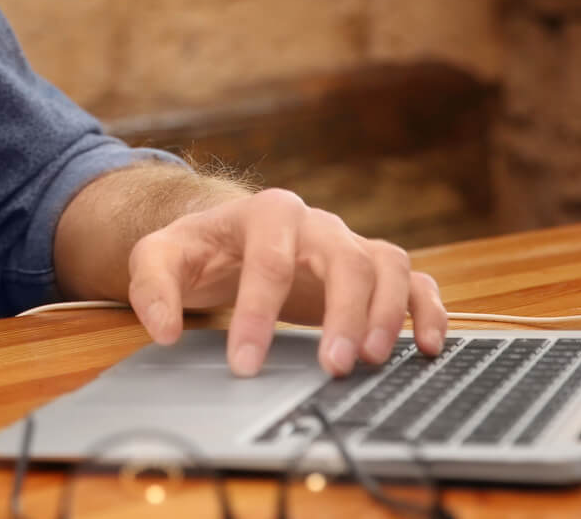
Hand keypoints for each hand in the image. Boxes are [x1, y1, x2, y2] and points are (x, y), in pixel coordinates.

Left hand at [125, 188, 446, 377]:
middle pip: (345, 259)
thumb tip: (163, 330)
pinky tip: (426, 348)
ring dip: (386, 314)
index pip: (269, 261)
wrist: (231, 236)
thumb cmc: (200, 250)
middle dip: (342, 314)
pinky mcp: (373, 269)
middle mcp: (316, 224)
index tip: (245, 364)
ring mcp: (350, 243)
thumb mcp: (160, 255)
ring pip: (386, 265)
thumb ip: (151, 284)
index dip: (258, 314)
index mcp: (265, 213)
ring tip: (372, 362)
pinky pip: (415, 280)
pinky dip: (429, 309)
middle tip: (332, 367)